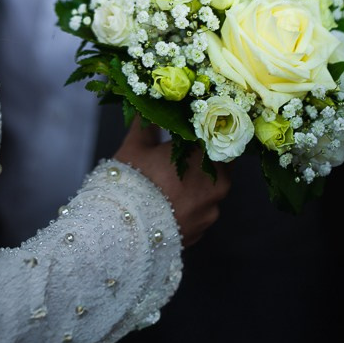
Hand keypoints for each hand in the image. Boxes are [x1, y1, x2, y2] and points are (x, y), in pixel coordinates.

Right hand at [114, 120, 229, 246]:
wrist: (125, 230)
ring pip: (209, 192)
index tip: (193, 130)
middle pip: (218, 165)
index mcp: (206, 157)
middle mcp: (218, 184)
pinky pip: (199, 213)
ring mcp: (211, 212)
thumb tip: (152, 109)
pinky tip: (168, 205)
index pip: (217, 138)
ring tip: (169, 185)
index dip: (206, 133)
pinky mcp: (201, 233)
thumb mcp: (136, 145)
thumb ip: (148, 124)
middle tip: (180, 155)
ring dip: (196, 186)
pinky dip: (189, 207)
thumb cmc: (134, 180)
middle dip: (202, 160)